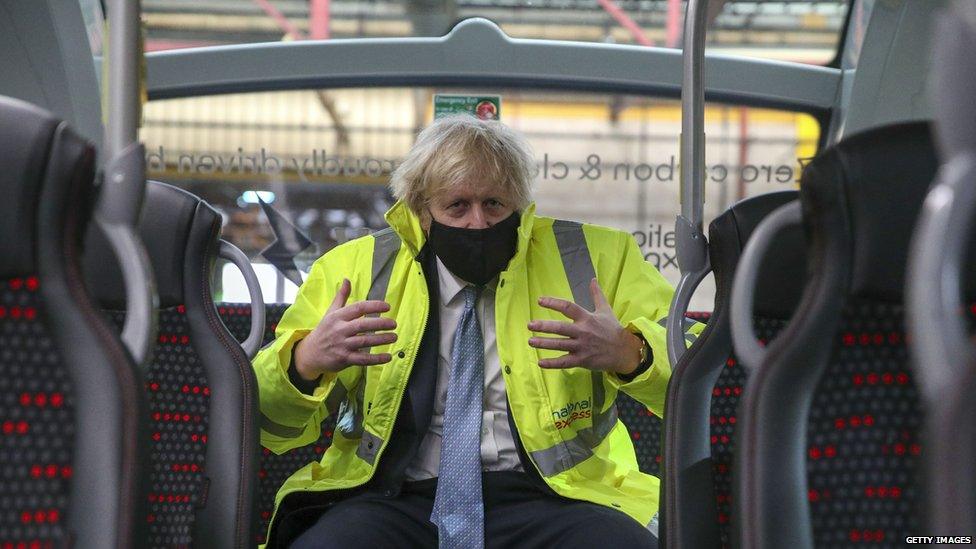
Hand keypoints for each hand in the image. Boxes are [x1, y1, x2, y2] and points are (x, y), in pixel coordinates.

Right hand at [293, 278, 397, 379]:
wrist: (310, 354)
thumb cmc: (324, 331)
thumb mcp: (331, 312)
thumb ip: (341, 296)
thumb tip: (347, 279)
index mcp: (338, 316)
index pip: (358, 308)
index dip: (374, 306)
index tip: (387, 306)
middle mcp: (340, 330)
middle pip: (363, 325)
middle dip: (380, 323)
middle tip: (394, 323)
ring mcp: (342, 345)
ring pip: (364, 341)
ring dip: (381, 339)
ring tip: (394, 337)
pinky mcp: (344, 359)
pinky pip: (362, 359)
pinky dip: (376, 359)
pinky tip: (388, 357)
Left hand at [527, 278, 642, 374]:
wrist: (624, 351)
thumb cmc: (612, 330)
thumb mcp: (606, 310)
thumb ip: (597, 294)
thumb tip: (593, 279)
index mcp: (587, 318)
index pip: (568, 307)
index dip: (553, 303)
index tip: (540, 301)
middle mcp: (583, 332)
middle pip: (561, 328)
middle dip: (544, 326)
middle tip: (530, 325)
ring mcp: (582, 347)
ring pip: (560, 345)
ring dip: (544, 343)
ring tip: (531, 341)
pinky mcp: (582, 360)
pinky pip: (565, 362)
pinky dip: (552, 363)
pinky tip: (540, 362)